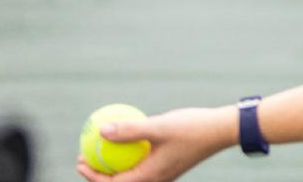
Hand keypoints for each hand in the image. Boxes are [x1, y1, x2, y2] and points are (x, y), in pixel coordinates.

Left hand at [76, 107, 233, 181]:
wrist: (222, 130)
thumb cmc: (193, 128)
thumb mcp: (159, 126)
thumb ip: (130, 129)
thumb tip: (101, 131)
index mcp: (151, 176)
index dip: (93, 175)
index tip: (80, 161)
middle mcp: (156, 179)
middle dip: (99, 172)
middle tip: (84, 156)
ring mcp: (163, 173)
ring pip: (131, 174)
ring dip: (114, 164)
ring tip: (103, 148)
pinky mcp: (169, 164)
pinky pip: (142, 164)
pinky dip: (130, 156)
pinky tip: (128, 138)